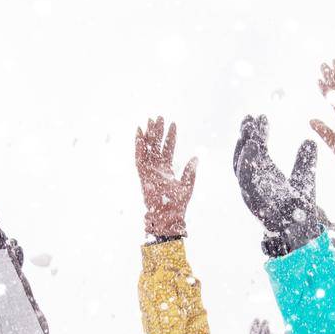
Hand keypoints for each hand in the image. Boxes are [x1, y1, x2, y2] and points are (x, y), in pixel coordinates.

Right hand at [135, 116, 197, 238]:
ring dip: (148, 135)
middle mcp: (156, 168)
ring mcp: (149, 171)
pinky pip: (139, 158)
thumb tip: (196, 157)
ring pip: (147, 149)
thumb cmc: (177, 205)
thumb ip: (190, 171)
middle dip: (157, 131)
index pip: (168, 149)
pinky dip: (139, 147)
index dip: (170, 137)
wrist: (169, 217)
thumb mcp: (187, 185)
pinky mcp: (143, 175)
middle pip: (156, 145)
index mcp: (166, 170)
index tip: (173, 124)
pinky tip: (139, 135)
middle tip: (159, 117)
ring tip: (149, 121)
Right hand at [232, 114, 323, 255]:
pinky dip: (247, 165)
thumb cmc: (299, 210)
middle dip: (245, 137)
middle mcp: (255, 183)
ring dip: (243, 148)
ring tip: (249, 129)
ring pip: (241, 168)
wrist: (303, 232)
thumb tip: (309, 141)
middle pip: (244, 156)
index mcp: (264, 176)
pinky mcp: (255, 202)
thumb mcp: (304, 179)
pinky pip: (246, 182)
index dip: (256, 134)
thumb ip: (305, 161)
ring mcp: (252, 193)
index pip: (256, 151)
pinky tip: (253, 147)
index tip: (260, 116)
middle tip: (251, 117)